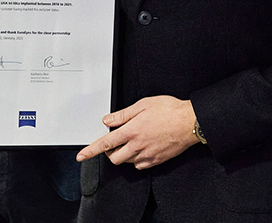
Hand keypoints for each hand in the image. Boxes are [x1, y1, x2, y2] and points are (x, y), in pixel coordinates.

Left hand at [76, 96, 197, 169]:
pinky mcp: (157, 161)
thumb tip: (108, 120)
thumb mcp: (143, 105)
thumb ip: (123, 115)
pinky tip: (142, 149)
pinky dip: (136, 160)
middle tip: (115, 141)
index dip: (91, 151)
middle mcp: (137, 146)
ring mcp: (147, 155)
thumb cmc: (169, 110)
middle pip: (114, 158)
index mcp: (132, 131)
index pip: (105, 143)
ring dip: (124, 154)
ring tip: (132, 141)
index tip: (81, 155)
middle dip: (110, 152)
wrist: (190, 122)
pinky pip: (140, 166)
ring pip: (127, 162)